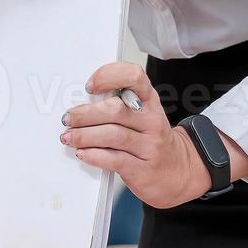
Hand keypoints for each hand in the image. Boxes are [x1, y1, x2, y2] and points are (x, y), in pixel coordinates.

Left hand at [61, 62, 209, 208]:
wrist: (179, 170)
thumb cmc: (150, 138)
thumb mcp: (141, 115)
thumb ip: (117, 105)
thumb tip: (78, 103)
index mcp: (148, 101)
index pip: (134, 77)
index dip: (109, 77)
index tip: (90, 86)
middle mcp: (151, 120)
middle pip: (116, 110)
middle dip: (86, 114)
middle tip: (68, 118)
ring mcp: (150, 145)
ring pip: (113, 135)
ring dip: (85, 135)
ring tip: (69, 137)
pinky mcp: (143, 169)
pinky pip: (115, 159)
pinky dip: (94, 155)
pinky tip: (83, 153)